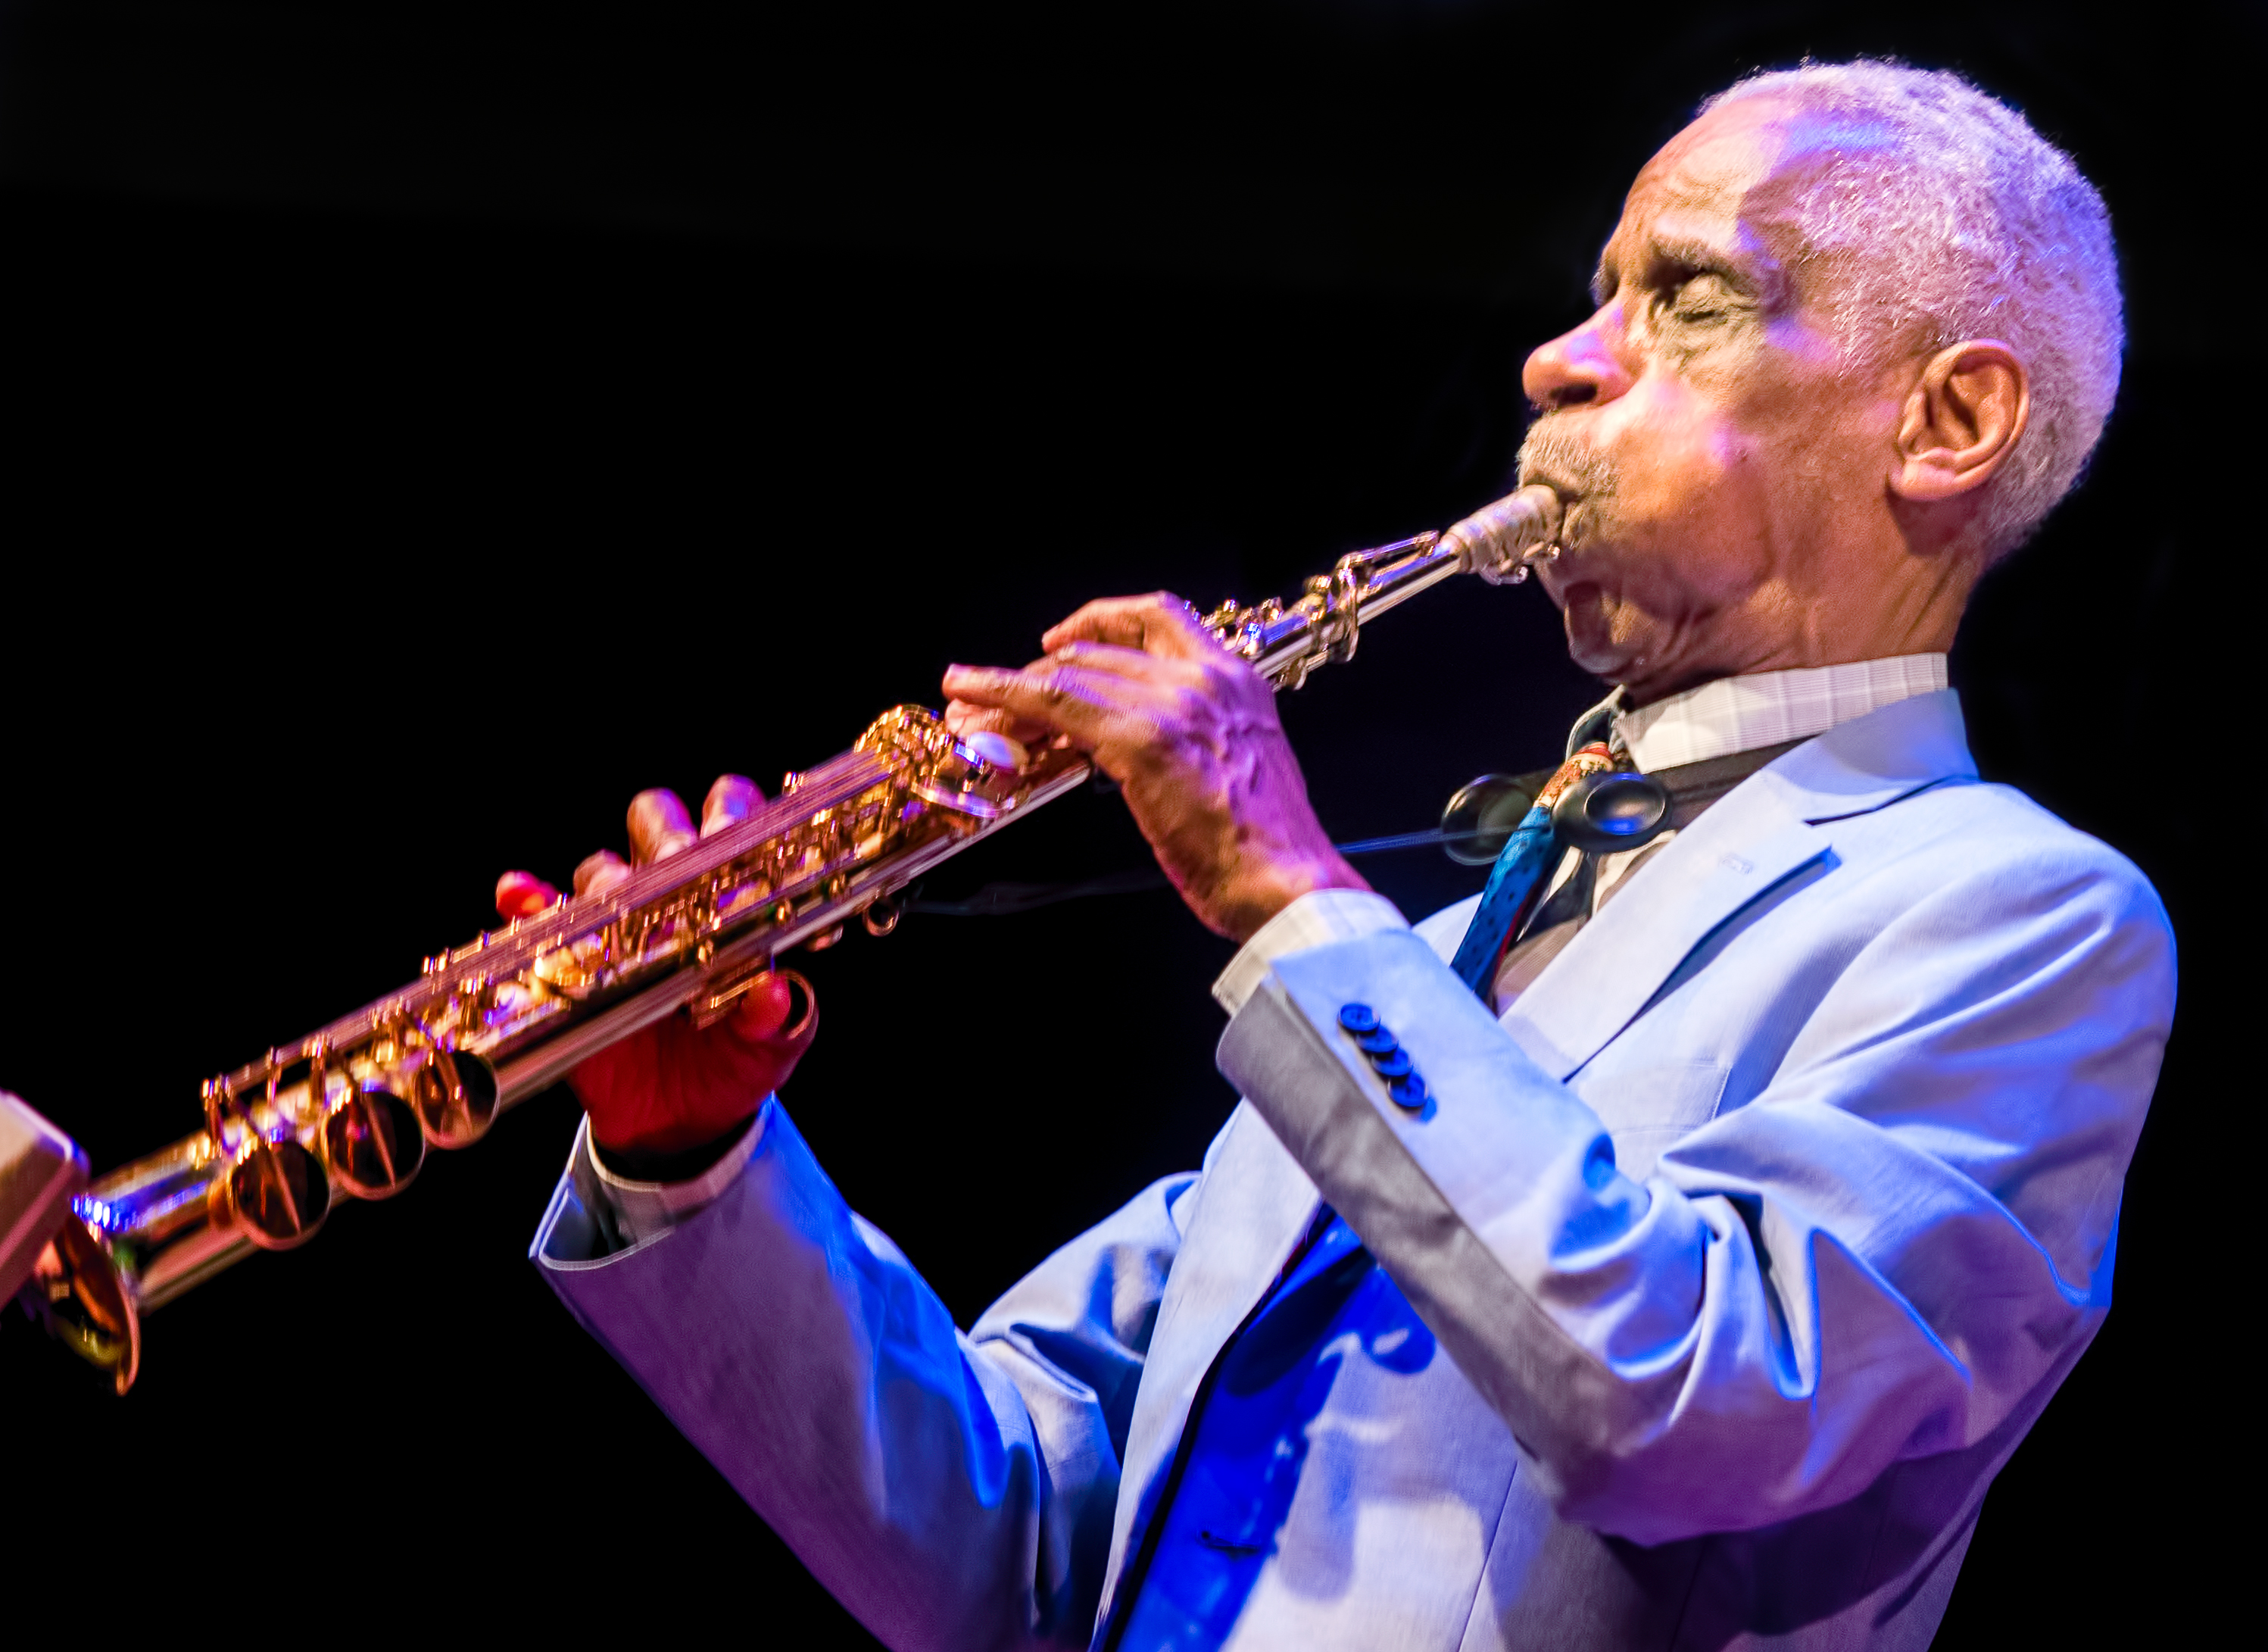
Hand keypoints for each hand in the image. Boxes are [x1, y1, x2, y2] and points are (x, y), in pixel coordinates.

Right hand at [495, 776, 817, 1156]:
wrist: (678, 1123)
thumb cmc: (735, 1063)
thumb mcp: (770, 1046)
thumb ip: (778, 1020)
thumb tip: (776, 992)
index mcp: (732, 898)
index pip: (734, 820)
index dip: (734, 814)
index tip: (733, 836)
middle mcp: (671, 897)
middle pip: (657, 821)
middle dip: (666, 832)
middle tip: (677, 864)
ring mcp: (615, 926)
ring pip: (600, 869)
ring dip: (607, 878)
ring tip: (617, 905)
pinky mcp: (565, 964)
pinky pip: (536, 920)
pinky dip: (526, 901)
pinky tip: (522, 896)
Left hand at [942, 593, 1366, 941]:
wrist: (1290, 886)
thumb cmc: (1265, 848)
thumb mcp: (1235, 768)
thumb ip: (1189, 739)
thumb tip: (1120, 744)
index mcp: (1237, 680)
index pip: (1159, 616)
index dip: (1098, 622)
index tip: (1060, 643)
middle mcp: (1207, 678)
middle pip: (1101, 648)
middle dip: (1040, 670)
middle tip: (995, 697)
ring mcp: (1174, 704)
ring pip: (1071, 673)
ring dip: (1011, 688)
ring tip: (970, 707)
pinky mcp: (1143, 741)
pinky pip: (1056, 703)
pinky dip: (1005, 695)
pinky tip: (975, 700)